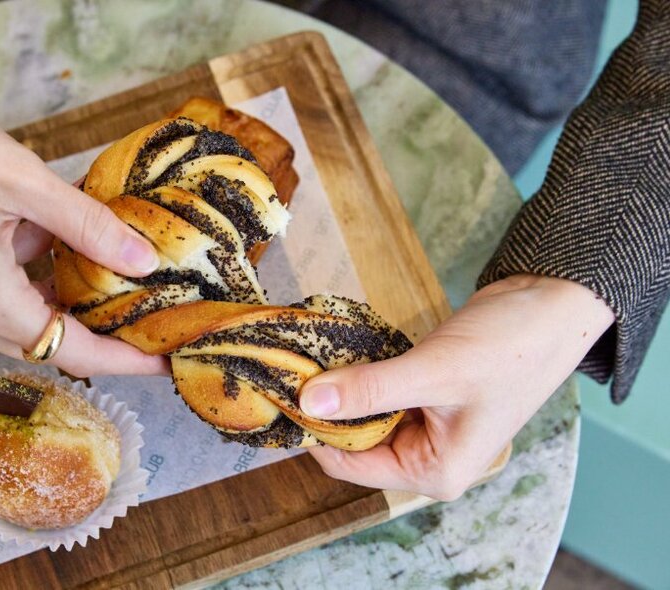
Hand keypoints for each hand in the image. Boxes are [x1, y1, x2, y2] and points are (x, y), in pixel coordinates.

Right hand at [0, 5, 165, 376]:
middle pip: (53, 340)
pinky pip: (2, 297)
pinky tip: (64, 242)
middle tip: (157, 311)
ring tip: (122, 270)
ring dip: (72, 294)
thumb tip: (144, 262)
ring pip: (29, 317)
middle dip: (105, 326)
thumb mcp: (22, 180)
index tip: (168, 361)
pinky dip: (38, 277)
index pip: (74, 350)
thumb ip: (87, 226)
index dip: (127, 360)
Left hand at [300, 274, 613, 499]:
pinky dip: (360, 376)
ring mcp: (427, 428)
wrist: (550, 306)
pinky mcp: (425, 397)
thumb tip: (310, 402)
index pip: (350, 464)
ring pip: (363, 415)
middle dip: (326, 409)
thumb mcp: (433, 371)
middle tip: (292, 369)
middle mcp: (429, 459)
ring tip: (311, 358)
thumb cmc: (509, 348)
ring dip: (341, 390)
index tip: (282, 395)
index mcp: (435, 472)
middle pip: (354, 441)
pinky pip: (378, 393)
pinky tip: (340, 354)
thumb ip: (370, 389)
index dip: (314, 433)